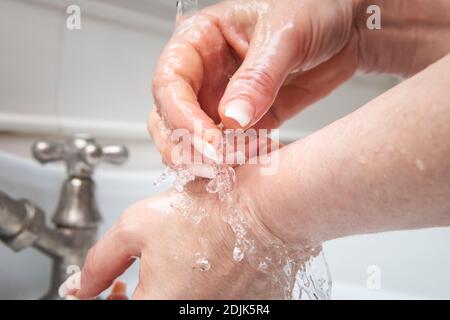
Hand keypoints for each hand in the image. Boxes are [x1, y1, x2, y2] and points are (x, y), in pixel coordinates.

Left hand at [60, 179, 302, 298]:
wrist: (265, 209)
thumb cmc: (209, 213)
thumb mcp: (136, 227)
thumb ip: (100, 260)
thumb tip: (82, 285)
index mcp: (159, 306)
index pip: (117, 313)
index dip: (106, 299)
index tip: (109, 287)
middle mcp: (192, 316)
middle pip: (152, 307)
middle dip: (135, 295)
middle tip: (133, 277)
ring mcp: (220, 313)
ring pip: (183, 302)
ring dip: (172, 289)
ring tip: (180, 260)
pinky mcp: (244, 306)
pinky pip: (211, 299)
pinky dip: (202, 288)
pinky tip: (207, 264)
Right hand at [150, 0, 358, 164]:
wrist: (347, 28)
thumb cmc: (313, 9)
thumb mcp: (285, 34)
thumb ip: (257, 77)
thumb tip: (232, 118)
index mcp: (199, 40)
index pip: (169, 83)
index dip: (181, 116)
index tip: (208, 141)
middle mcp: (204, 74)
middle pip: (169, 118)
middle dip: (187, 146)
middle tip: (216, 164)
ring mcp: (222, 101)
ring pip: (192, 140)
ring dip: (209, 160)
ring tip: (242, 159)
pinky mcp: (246, 123)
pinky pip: (228, 150)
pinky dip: (236, 162)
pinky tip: (259, 154)